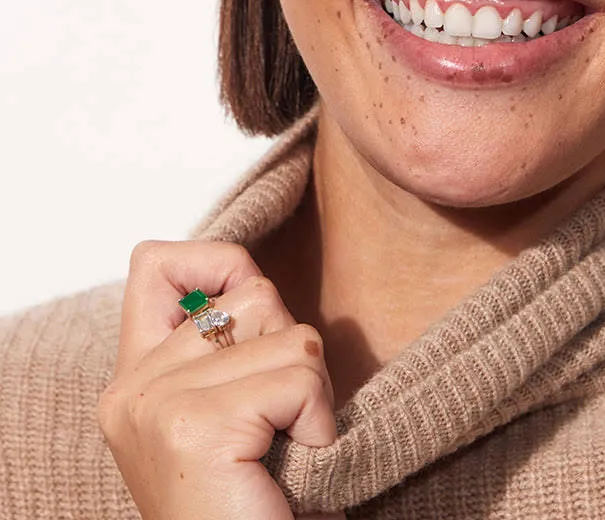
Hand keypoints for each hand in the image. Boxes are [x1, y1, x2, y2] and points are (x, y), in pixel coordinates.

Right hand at [98, 240, 344, 519]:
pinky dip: (318, 424)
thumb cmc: (259, 501)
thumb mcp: (237, 410)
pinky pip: (303, 378)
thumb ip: (229, 346)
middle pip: (256, 294)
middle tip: (275, 427)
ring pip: (292, 336)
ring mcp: (157, 406)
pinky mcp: (195, 427)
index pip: (157, 263)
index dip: (219, 264)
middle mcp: (132, 389)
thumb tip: (252, 278)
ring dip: (312, 394)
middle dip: (291, 352)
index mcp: (134, 381)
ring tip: (281, 453)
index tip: (250, 316)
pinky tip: (289, 471)